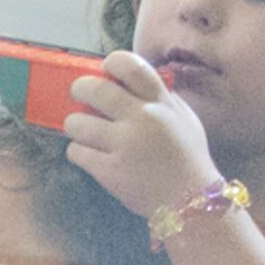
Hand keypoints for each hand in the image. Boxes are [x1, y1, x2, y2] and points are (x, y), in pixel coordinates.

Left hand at [59, 50, 222, 224]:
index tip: (105, 70)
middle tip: (79, 94)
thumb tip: (133, 82)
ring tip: (82, 130)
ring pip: (77, 123)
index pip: (131, 66)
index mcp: (160, 103)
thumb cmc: (188, 159)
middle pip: (95, 89)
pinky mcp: (109, 171)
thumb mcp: (184, 119)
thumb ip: (162, 98)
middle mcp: (141, 119)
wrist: (190, 202)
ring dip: (74, 125)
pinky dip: (78, 152)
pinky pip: (77, 152)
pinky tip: (88, 154)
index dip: (112, 62)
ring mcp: (124, 145)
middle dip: (79, 89)